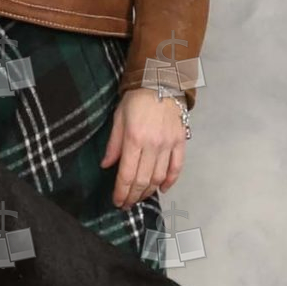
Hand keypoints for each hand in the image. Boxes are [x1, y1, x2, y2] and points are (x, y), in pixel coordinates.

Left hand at [102, 88, 187, 208]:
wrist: (162, 82)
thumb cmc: (136, 99)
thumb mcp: (118, 118)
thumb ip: (113, 144)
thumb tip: (106, 166)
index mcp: (134, 139)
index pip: (126, 174)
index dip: (121, 192)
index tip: (117, 202)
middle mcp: (152, 145)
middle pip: (142, 180)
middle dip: (133, 196)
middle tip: (127, 204)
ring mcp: (168, 144)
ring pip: (159, 177)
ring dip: (149, 191)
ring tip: (141, 197)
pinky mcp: (180, 142)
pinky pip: (177, 167)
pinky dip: (170, 181)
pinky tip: (162, 189)